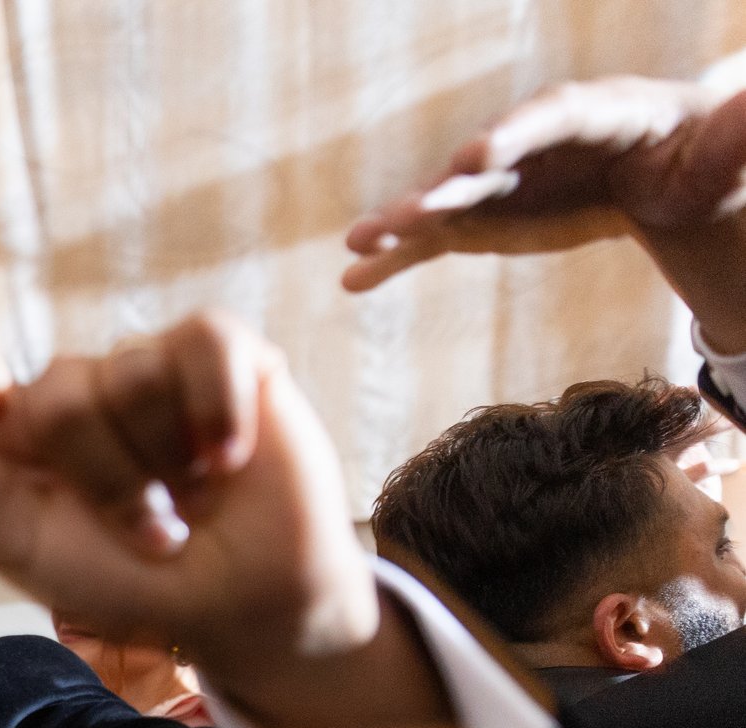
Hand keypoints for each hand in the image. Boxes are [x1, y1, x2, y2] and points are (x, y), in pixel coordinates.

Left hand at [0, 311, 373, 669]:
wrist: (243, 608)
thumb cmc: (129, 585)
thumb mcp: (31, 548)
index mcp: (16, 438)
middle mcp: (76, 392)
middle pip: (57, 394)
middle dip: (104, 479)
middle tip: (145, 531)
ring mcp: (145, 367)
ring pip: (130, 375)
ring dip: (163, 462)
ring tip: (189, 502)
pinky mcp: (221, 356)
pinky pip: (203, 344)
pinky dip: (217, 411)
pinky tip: (229, 460)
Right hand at [343, 77, 745, 290]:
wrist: (661, 172)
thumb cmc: (696, 159)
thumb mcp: (722, 153)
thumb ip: (733, 138)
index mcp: (600, 113)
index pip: (555, 117)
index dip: (516, 134)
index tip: (481, 153)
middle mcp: (536, 139)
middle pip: (489, 158)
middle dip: (449, 182)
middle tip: (415, 206)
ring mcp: (503, 180)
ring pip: (450, 198)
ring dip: (404, 221)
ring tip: (360, 244)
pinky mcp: (486, 217)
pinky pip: (435, 239)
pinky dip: (395, 259)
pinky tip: (354, 280)